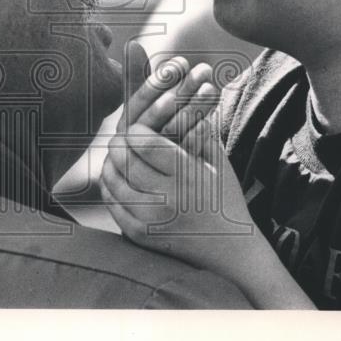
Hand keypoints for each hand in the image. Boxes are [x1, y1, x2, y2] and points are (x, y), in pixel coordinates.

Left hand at [102, 54, 253, 258]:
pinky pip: (113, 204)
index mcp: (186, 175)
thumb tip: (184, 89)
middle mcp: (166, 198)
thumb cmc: (224, 196)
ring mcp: (151, 220)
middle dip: (119, 145)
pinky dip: (110, 188)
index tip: (137, 127)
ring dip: (111, 165)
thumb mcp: (216, 158)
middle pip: (124, 160)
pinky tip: (117, 179)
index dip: (136, 130)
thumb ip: (197, 124)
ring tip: (118, 157)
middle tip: (121, 139)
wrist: (230, 250)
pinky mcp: (140, 235)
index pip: (145, 143)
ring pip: (113, 181)